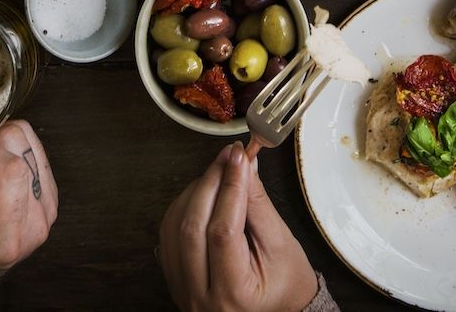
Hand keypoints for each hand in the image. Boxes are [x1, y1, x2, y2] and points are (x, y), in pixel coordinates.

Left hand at [159, 144, 319, 311]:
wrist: (278, 309)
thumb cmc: (286, 283)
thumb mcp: (281, 244)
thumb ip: (258, 204)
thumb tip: (243, 166)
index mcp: (234, 293)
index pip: (223, 231)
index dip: (230, 188)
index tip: (239, 158)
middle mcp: (201, 296)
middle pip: (192, 227)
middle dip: (210, 183)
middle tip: (227, 158)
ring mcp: (183, 289)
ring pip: (175, 228)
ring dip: (195, 193)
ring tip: (219, 175)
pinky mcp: (175, 278)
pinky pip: (169, 235)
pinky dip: (184, 207)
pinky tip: (203, 194)